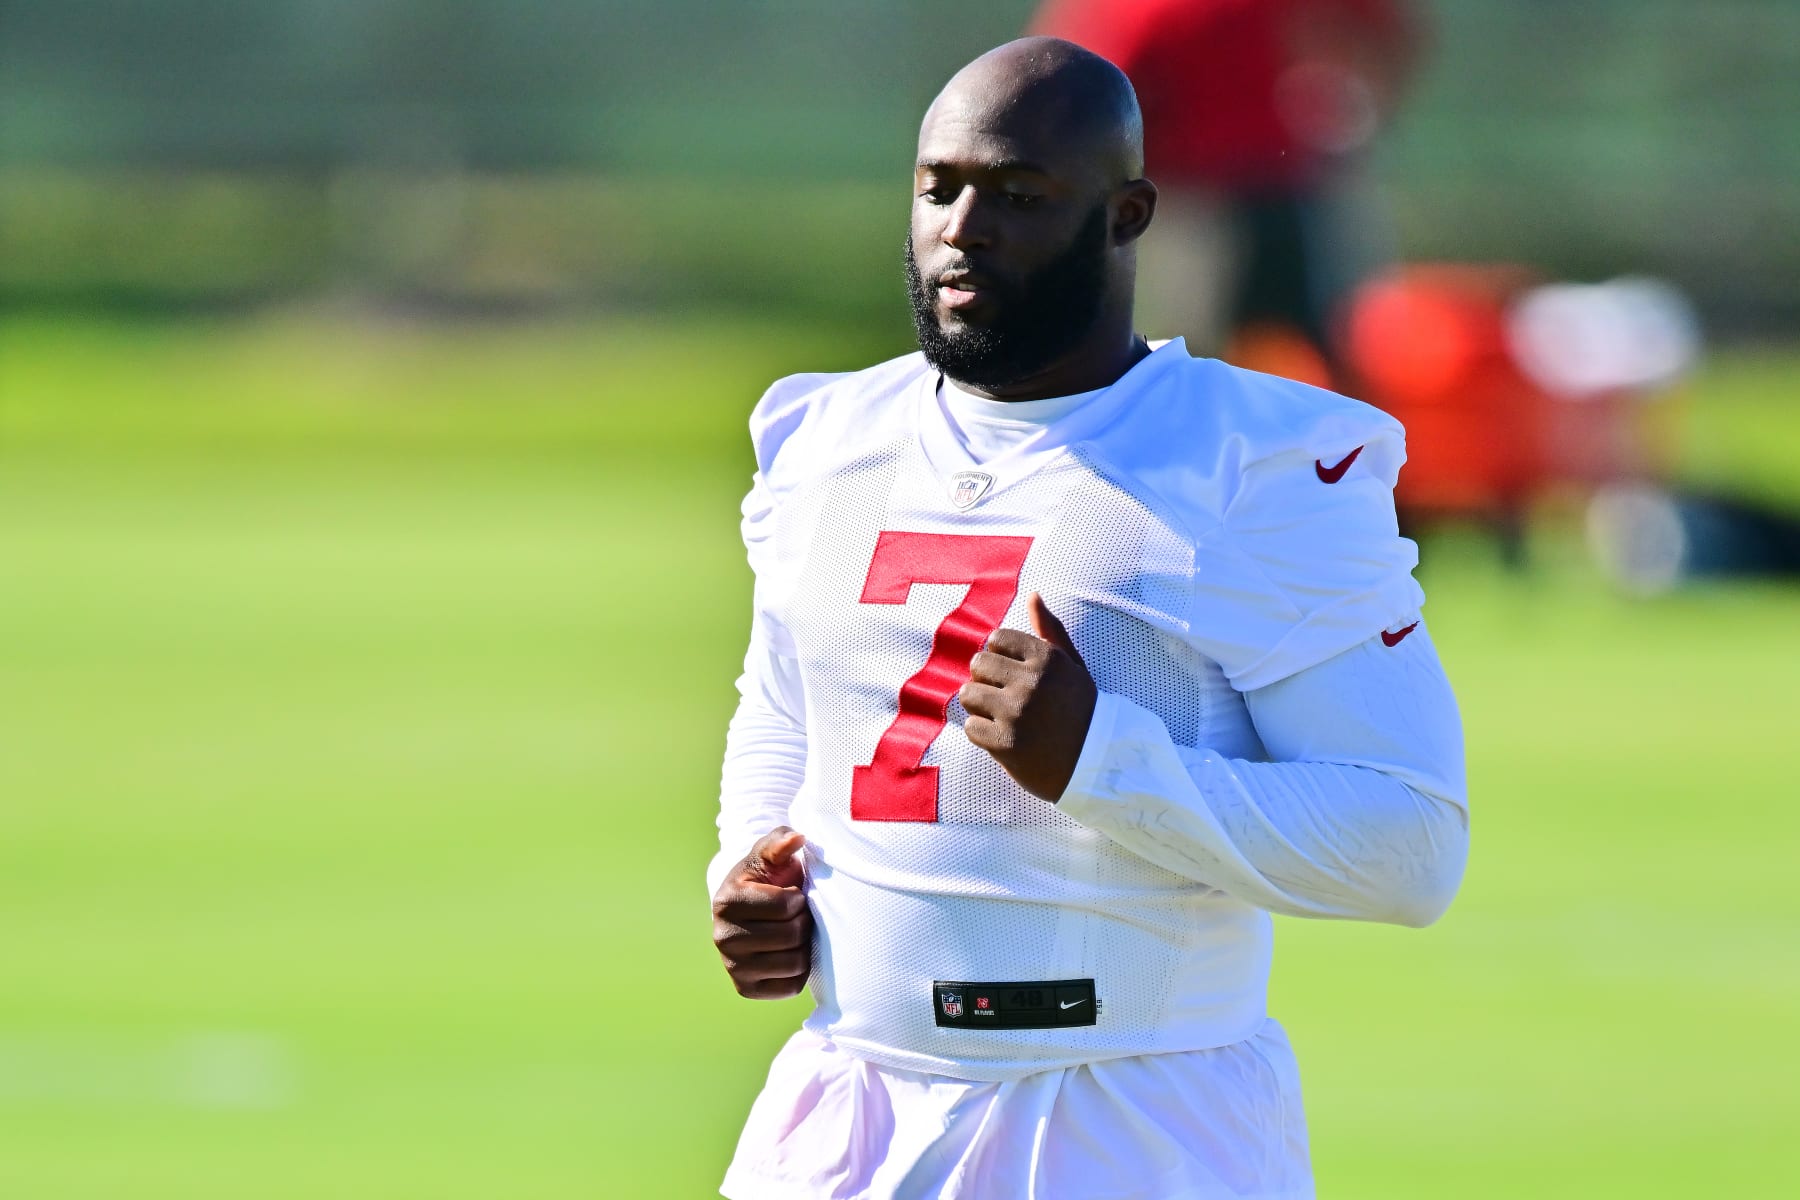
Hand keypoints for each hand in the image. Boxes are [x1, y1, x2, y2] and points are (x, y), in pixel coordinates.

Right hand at [710, 827, 812, 999]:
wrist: (752, 909)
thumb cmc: (766, 877)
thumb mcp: (769, 853)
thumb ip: (780, 841)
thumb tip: (796, 838)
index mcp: (726, 901)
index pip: (787, 905)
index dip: (799, 898)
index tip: (793, 893)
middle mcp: (722, 937)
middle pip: (792, 935)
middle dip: (803, 921)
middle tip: (797, 915)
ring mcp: (732, 967)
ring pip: (795, 963)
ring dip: (803, 946)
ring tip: (793, 932)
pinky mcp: (746, 989)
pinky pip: (791, 986)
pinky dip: (799, 970)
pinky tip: (789, 953)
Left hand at [959, 592, 1097, 801]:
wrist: (1096, 764)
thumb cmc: (1082, 712)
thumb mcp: (1073, 667)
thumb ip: (1050, 632)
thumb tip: (1033, 595)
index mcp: (1048, 659)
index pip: (995, 639)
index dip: (1000, 657)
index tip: (1013, 675)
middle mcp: (1031, 682)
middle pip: (977, 664)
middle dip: (987, 680)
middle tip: (1006, 698)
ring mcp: (1016, 712)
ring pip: (968, 694)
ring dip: (980, 707)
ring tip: (1003, 718)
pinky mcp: (1004, 742)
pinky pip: (970, 727)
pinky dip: (983, 734)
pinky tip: (1004, 738)